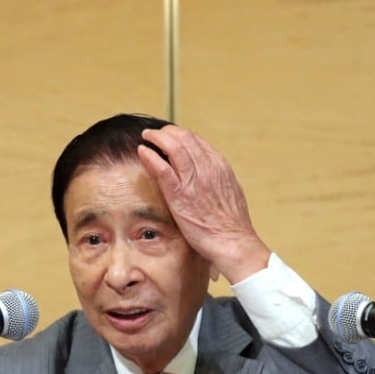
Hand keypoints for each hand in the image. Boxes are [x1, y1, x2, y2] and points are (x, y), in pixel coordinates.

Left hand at [138, 125, 270, 282]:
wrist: (232, 241)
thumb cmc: (232, 224)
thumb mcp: (230, 192)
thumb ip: (218, 179)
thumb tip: (210, 174)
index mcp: (220, 166)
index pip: (197, 141)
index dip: (181, 136)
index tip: (171, 137)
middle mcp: (207, 168)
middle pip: (184, 138)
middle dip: (167, 132)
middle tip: (156, 134)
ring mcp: (193, 180)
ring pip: (173, 147)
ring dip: (157, 137)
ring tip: (147, 136)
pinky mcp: (179, 195)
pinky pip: (162, 169)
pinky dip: (150, 157)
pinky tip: (142, 151)